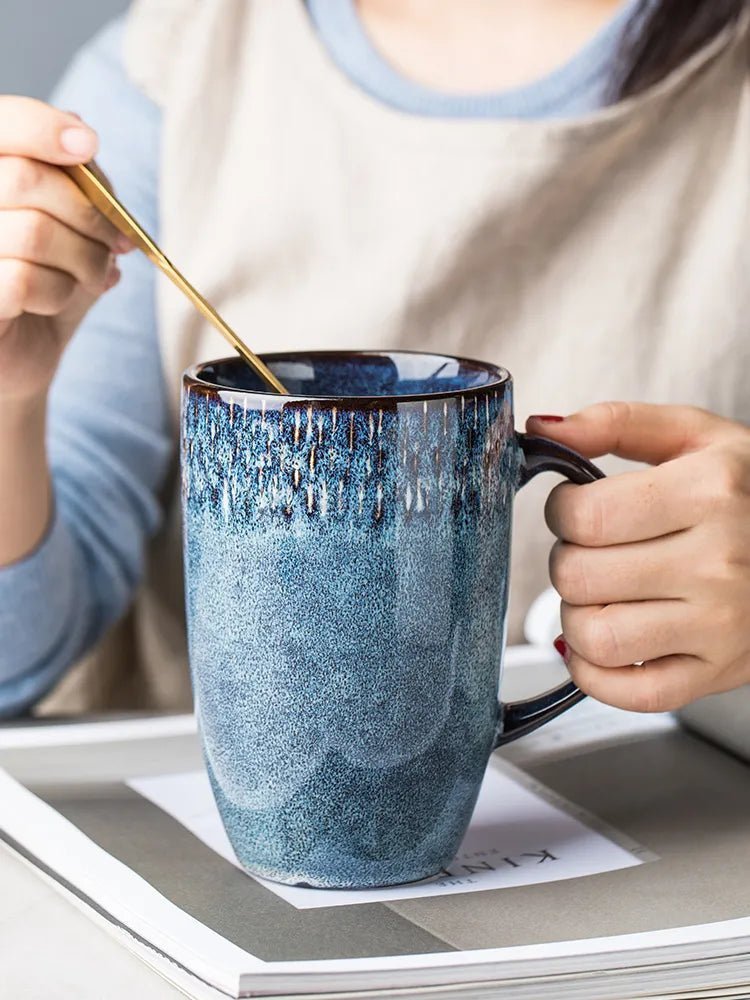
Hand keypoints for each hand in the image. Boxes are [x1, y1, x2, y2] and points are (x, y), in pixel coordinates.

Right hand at [0, 97, 130, 403]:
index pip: (1, 123)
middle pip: (27, 179)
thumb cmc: (43, 285)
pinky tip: (58, 300)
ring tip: (94, 275)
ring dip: (85, 259)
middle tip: (117, 243)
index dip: (43, 126)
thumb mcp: (71, 226)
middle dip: (90, 214)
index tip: (89, 146)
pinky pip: (22, 281)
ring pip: (33, 232)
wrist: (23, 356)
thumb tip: (80, 136)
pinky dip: (60, 292)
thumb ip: (74, 181)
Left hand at [526, 404, 749, 712]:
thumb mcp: (696, 436)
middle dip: (568, 560)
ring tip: (601, 594)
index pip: (583, 516)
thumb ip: (616, 423)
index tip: (577, 508)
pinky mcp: (721, 672)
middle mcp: (720, 561)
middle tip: (593, 551)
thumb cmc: (748, 489)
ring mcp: (722, 625)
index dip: (561, 511)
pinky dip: (596, 675)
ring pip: (596, 636)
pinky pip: (633, 694)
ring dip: (577, 615)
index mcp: (710, 491)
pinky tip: (602, 644)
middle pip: (578, 576)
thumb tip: (541, 429)